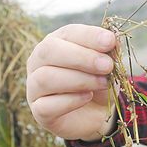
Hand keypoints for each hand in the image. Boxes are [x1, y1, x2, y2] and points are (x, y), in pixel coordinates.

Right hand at [26, 24, 115, 140]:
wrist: (95, 113)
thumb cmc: (98, 82)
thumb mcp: (108, 66)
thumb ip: (108, 52)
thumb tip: (112, 40)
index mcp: (57, 42)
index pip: (68, 33)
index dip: (89, 36)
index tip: (110, 42)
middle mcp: (39, 61)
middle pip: (49, 51)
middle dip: (82, 57)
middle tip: (107, 66)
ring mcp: (34, 86)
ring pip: (46, 78)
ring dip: (79, 80)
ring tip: (103, 83)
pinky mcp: (38, 111)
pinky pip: (46, 105)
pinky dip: (70, 100)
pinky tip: (87, 97)